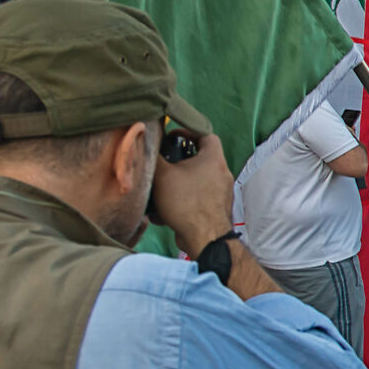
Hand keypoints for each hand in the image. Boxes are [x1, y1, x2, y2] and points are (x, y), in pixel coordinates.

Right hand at [148, 128, 234, 245]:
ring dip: (178, 184)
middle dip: (180, 161)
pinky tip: (163, 211)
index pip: (206, 135)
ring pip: (196, 181)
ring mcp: (221, 192)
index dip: (189, 132)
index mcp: (214, 159)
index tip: (173, 136)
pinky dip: (181, 201)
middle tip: (164, 164)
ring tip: (160, 189)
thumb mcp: (163, 175)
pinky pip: (196, 199)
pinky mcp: (216, 208)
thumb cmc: (186, 202)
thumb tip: (146, 146)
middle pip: (200, 159)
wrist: (204, 236)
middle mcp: (222, 173)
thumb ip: (154, 157)